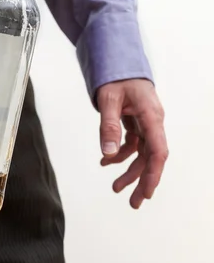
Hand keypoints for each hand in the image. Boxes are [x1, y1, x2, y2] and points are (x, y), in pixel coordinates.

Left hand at [97, 79, 167, 208]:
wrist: (118, 60)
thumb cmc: (117, 74)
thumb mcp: (108, 99)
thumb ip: (108, 126)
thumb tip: (108, 153)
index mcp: (151, 115)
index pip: (158, 150)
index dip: (154, 174)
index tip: (147, 192)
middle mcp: (152, 121)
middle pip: (152, 157)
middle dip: (143, 180)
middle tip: (134, 203)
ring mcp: (145, 122)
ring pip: (142, 153)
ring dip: (129, 170)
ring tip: (115, 188)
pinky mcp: (136, 122)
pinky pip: (132, 143)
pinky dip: (119, 154)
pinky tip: (106, 162)